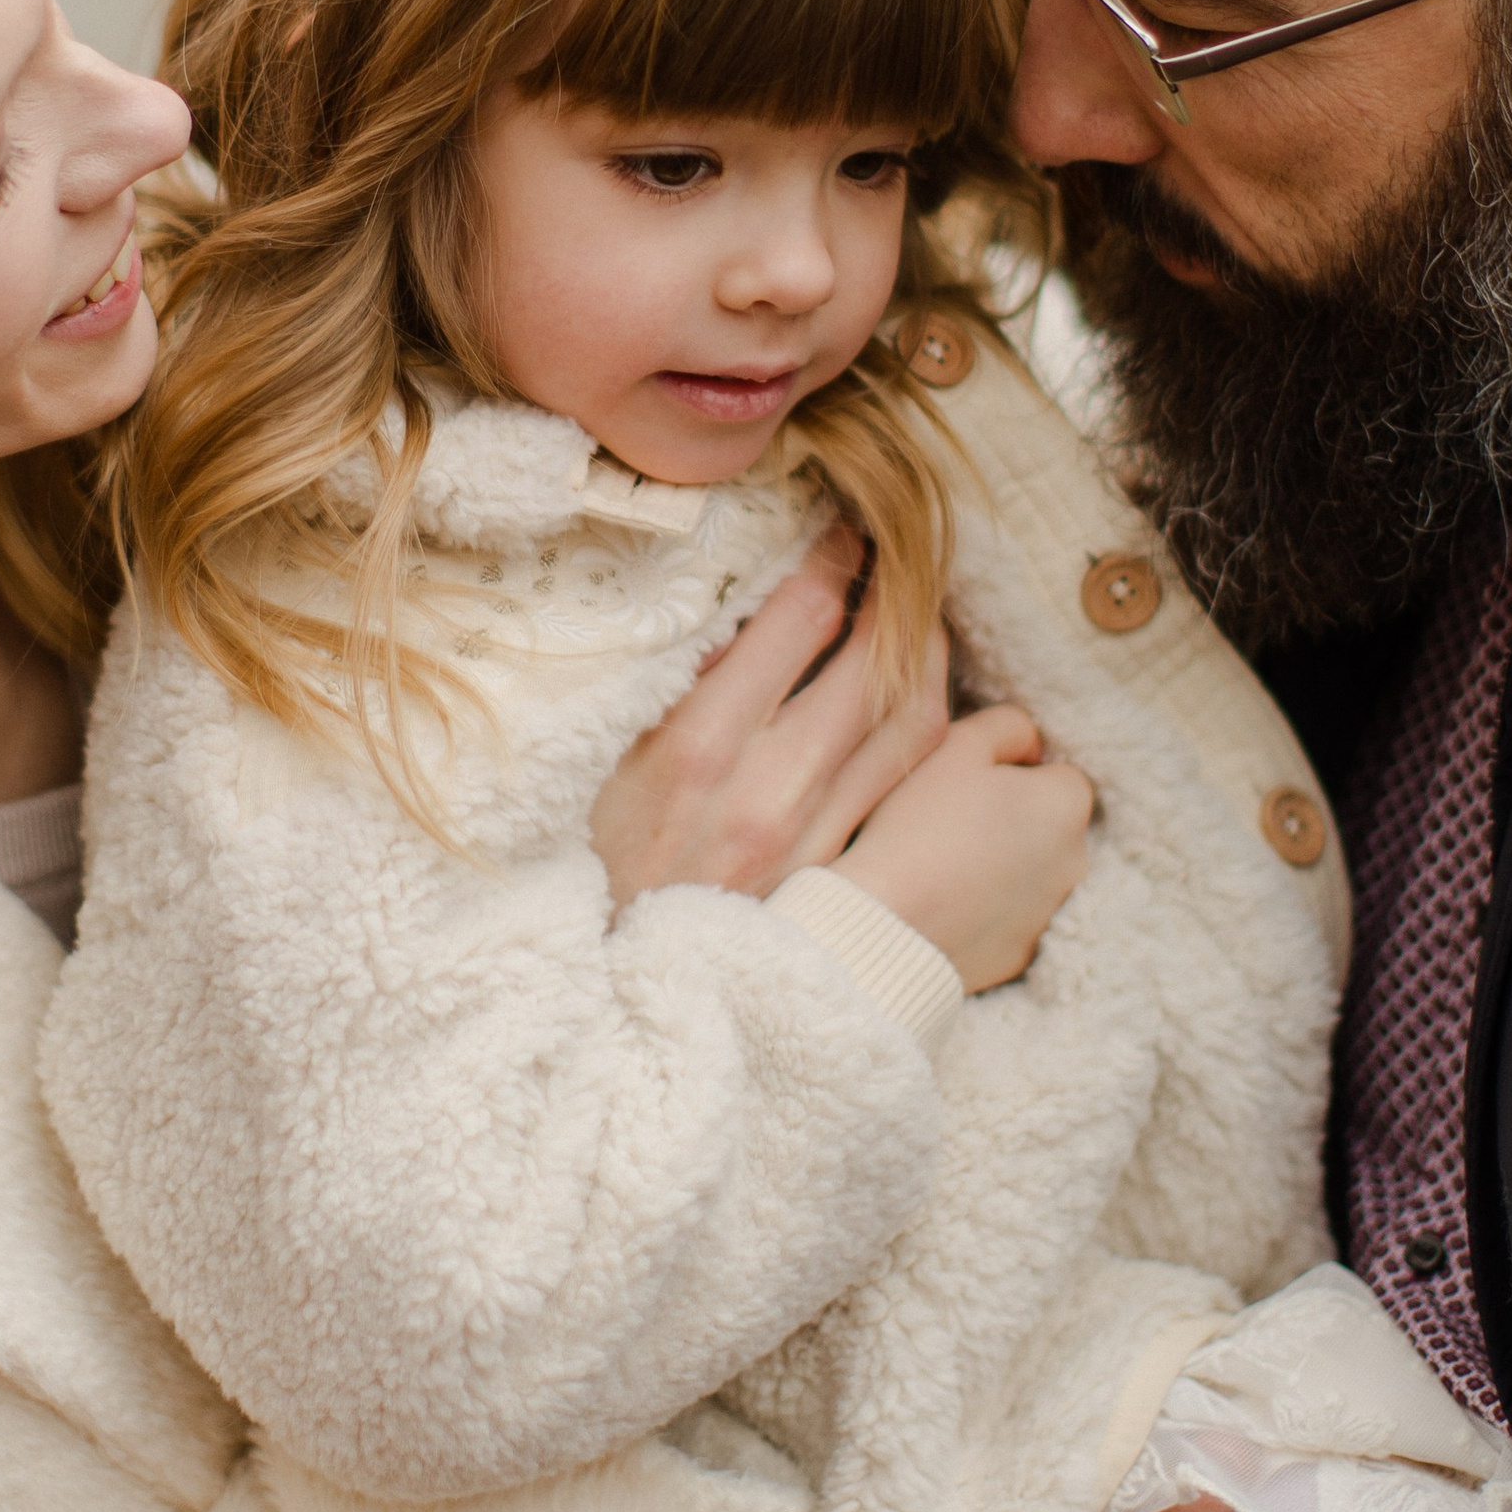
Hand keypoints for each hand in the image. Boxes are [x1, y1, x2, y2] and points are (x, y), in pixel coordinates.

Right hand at [588, 528, 949, 906]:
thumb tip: (737, 604)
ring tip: (919, 615)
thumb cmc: (584, 853)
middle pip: (874, 666)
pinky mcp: (836, 875)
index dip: (833, 558)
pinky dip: (923, 728)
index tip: (842, 526)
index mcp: (698, 745)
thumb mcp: (602, 750)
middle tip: (901, 554)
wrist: (609, 984)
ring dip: (926, 658)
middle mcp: (769, 790)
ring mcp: (813, 838)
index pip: (799, 620)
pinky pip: (905, 786)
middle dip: (898, 595)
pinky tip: (915, 698)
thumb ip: (668, 678)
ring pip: (910, 727)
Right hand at [837, 704, 1094, 992]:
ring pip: (1031, 872)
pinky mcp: (1022, 954)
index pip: (1058, 774)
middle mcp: (1075, 862)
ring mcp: (1050, 913)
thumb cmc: (920, 824)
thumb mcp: (958, 744)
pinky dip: (986, 909)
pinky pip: (1009, 917)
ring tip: (942, 863)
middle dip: (1013, 819)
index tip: (970, 784)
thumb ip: (1008, 726)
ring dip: (1001, 864)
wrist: (885, 923)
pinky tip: (943, 902)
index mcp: (1066, 804)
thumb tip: (1032, 745)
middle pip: (1048, 825)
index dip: (1014, 772)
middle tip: (951, 820)